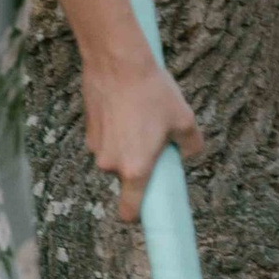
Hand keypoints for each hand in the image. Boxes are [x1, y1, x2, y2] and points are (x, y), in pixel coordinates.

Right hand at [85, 41, 205, 224]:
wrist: (118, 63)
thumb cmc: (153, 93)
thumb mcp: (184, 119)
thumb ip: (191, 145)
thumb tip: (190, 154)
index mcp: (136, 169)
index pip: (129, 210)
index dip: (137, 215)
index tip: (146, 211)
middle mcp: (111, 164)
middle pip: (126, 178)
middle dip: (139, 167)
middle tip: (154, 142)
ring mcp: (96, 148)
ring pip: (115, 158)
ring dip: (126, 148)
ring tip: (140, 120)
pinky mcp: (88, 131)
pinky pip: (105, 142)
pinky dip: (114, 133)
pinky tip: (125, 111)